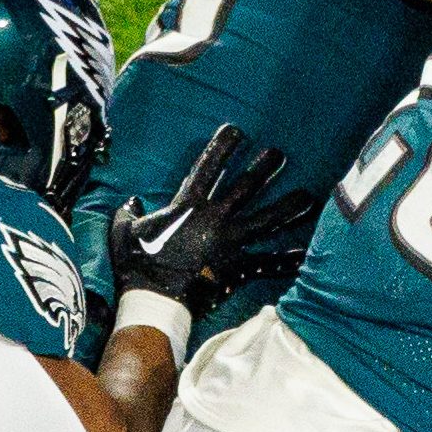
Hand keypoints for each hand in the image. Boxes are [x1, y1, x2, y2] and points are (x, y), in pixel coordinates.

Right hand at [108, 121, 303, 316]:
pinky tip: (305, 254)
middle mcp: (215, 220)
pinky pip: (267, 264)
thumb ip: (127, 213)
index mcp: (188, 206)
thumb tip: (130, 202)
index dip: (222, 148)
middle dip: (264, 169)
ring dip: (288, 208)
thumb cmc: (137, 265)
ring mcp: (230, 244)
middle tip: (280, 155)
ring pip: (266, 222)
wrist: (154, 300)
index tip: (237, 131)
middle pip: (246, 189)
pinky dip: (286, 260)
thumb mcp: (123, 231)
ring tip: (308, 198)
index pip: (208, 168)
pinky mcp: (237, 269)